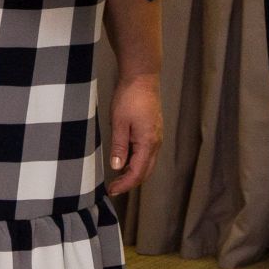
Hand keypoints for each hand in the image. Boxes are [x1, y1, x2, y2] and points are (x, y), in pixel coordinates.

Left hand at [107, 72, 162, 194]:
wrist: (142, 78)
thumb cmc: (130, 97)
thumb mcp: (119, 122)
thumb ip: (119, 146)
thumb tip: (117, 167)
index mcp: (148, 142)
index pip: (138, 172)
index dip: (125, 184)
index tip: (112, 190)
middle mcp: (156, 142)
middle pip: (146, 171)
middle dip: (130, 182)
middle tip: (114, 188)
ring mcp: (157, 137)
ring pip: (148, 163)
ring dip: (134, 173)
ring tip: (118, 178)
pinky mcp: (154, 131)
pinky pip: (147, 153)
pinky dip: (138, 162)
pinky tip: (126, 161)